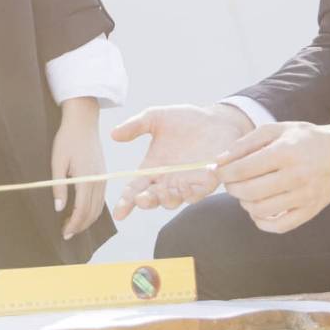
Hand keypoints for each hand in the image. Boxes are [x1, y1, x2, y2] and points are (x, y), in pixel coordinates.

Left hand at [51, 97, 106, 240]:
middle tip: (66, 234)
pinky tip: (83, 212)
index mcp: (86, 177)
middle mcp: (98, 180)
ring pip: (99, 208)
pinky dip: (93, 210)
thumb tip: (59, 208)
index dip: (74, 224)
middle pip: (92, 212)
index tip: (64, 233)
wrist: (83, 121)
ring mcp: (103, 178)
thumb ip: (59, 186)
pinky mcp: (103, 175)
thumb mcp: (57, 160)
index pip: (82, 209)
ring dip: (87, 220)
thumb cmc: (67, 138)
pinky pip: (101, 199)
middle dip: (80, 226)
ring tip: (72, 226)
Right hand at [112, 103, 249, 219]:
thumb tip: (113, 134)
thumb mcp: (156, 117)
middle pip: (152, 198)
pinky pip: (197, 194)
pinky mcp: (206, 182)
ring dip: (166, 199)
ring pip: (173, 200)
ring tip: (162, 190)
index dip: (126, 201)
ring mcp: (187, 183)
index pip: (135, 188)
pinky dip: (190, 194)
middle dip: (146, 201)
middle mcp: (167, 179)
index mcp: (153, 167)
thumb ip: (135, 126)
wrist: (216, 119)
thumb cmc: (186, 120)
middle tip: (141, 198)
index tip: (119, 212)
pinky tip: (184, 187)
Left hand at [216, 121, 329, 232]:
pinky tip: (256, 210)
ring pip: (262, 210)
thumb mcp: (274, 130)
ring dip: (244, 203)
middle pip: (250, 191)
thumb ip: (245, 143)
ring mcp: (303, 197)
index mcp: (284, 153)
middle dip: (231, 188)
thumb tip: (220, 160)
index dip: (224, 172)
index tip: (217, 170)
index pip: (243, 169)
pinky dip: (261, 222)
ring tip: (243, 193)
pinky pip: (280, 226)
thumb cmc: (302, 138)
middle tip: (229, 182)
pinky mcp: (310, 211)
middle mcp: (294, 176)